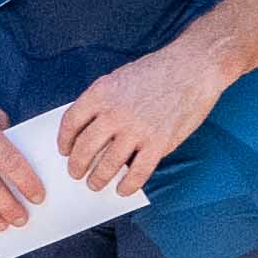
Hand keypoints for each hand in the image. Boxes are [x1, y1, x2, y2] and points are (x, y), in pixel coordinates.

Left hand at [57, 43, 227, 197]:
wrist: (193, 67)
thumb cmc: (155, 72)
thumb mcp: (118, 78)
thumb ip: (101, 102)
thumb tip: (89, 130)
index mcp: (100, 93)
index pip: (71, 122)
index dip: (64, 140)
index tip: (64, 151)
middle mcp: (114, 113)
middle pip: (85, 147)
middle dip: (77, 165)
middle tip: (75, 173)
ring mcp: (136, 130)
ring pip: (108, 164)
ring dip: (98, 178)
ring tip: (94, 184)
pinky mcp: (159, 143)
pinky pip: (138, 172)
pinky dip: (127, 185)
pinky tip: (123, 190)